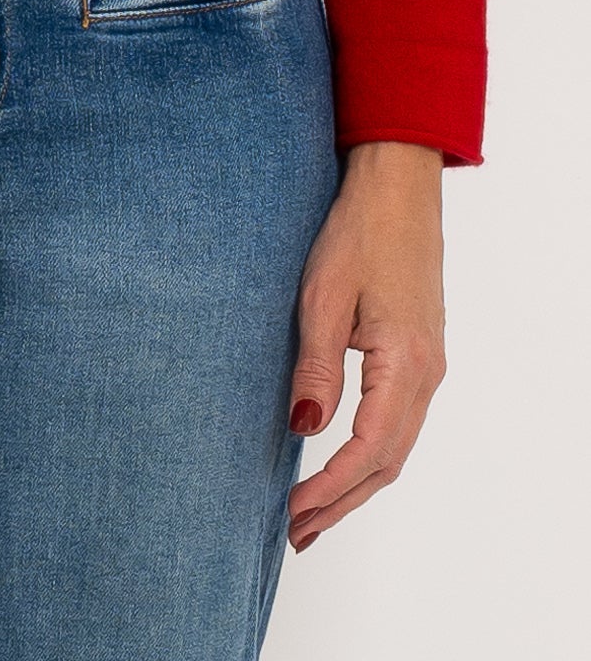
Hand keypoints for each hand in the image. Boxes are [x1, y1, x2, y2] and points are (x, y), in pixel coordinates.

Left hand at [285, 139, 445, 551]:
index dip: (330, 488)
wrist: (398, 189)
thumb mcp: (324, 297)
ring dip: (357, 484)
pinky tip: (342, 462)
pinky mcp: (421, 354)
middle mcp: (428, 374)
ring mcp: (429, 366)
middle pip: (388, 462)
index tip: (293, 513)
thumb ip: (317, 366)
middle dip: (343, 502)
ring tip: (313, 513)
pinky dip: (370, 454)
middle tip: (296, 532)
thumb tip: (305, 429)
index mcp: (406, 363)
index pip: (369, 450)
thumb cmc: (359, 232)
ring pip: (397, 447)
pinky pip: (400, 422)